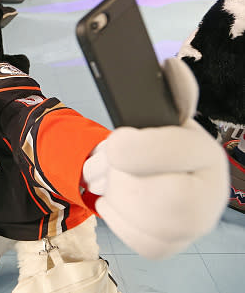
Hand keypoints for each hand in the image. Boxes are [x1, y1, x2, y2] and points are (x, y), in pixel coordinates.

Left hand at [83, 58, 228, 258]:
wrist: (168, 179)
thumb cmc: (162, 146)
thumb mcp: (166, 117)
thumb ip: (170, 95)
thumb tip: (171, 68)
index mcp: (207, 155)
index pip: (172, 154)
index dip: (130, 148)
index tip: (115, 144)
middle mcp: (209, 195)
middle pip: (150, 193)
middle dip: (114, 175)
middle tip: (104, 164)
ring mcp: (192, 226)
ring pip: (137, 216)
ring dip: (109, 193)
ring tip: (107, 179)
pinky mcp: (170, 245)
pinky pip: (134, 238)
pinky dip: (115, 217)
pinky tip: (118, 201)